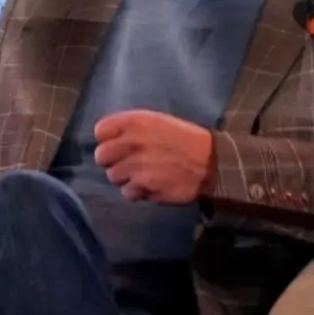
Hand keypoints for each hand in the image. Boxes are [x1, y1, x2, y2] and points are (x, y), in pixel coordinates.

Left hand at [94, 109, 216, 204]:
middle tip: (128, 163)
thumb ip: (130, 128)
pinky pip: (128, 193)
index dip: (108, 140)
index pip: (100, 131)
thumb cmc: (184, 139)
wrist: (213, 162)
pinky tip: (151, 186)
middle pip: (102, 156)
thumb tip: (108, 139)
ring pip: (113, 176)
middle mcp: (132, 142)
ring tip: (143, 175)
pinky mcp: (145, 187)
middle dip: (113, 161)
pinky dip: (137, 192)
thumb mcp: (157, 121)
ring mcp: (137, 166)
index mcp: (135, 122)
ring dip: (125, 178)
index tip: (118, 145)